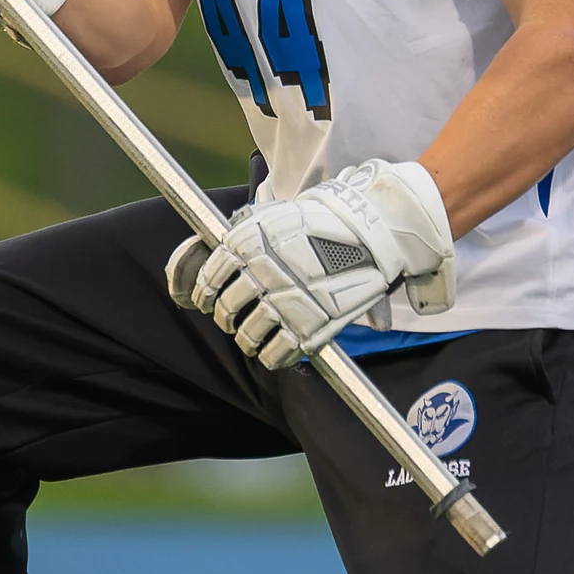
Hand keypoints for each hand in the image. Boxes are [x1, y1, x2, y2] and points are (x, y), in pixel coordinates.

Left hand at [164, 160, 455, 369]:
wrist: (369, 230)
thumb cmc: (320, 221)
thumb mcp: (273, 216)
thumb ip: (245, 234)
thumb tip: (215, 246)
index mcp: (246, 244)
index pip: (209, 279)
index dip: (204, 295)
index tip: (205, 301)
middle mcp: (259, 274)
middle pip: (226, 310)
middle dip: (225, 318)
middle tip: (232, 321)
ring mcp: (283, 302)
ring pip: (247, 335)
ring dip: (246, 340)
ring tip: (250, 340)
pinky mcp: (308, 326)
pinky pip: (276, 353)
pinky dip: (270, 357)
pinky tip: (271, 354)